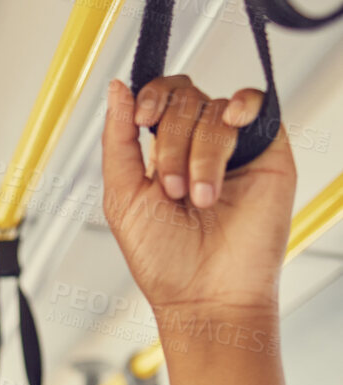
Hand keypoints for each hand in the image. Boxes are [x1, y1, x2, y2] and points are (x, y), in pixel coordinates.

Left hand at [101, 75, 295, 319]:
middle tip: (172, 190)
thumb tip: (116, 88)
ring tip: (200, 198)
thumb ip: (117, 142)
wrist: (206, 295)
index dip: (151, 97)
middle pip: (185, 101)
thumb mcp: (122, 198)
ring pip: (215, 110)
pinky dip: (242, 106)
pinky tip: (232, 123)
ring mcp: (234, 148)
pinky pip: (257, 105)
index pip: (161, 98)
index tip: (142, 120)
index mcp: (164, 153)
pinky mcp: (267, 152)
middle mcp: (199, 146)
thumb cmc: (165, 262)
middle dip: (172, 143)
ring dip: (200, 155)